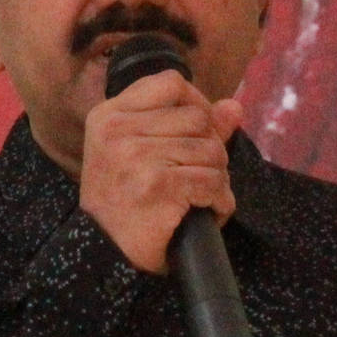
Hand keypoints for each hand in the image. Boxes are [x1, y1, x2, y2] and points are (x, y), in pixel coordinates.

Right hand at [79, 70, 241, 273]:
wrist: (103, 253)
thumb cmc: (123, 201)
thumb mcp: (142, 152)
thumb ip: (189, 125)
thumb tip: (233, 107)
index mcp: (109, 116)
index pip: (171, 83)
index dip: (195, 104)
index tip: (193, 132)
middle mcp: (118, 131)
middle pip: (199, 118)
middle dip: (209, 148)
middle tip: (193, 175)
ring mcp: (135, 156)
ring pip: (212, 151)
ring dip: (216, 178)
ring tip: (197, 196)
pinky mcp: (157, 185)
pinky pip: (213, 182)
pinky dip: (219, 202)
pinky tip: (205, 212)